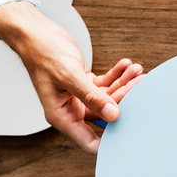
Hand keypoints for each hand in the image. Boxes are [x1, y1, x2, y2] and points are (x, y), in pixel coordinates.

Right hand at [0, 1, 141, 152]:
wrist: (36, 34)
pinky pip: (105, 84)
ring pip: (107, 97)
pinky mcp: (83, 84)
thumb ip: (92, 97)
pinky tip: (126, 66)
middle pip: (104, 114)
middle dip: (123, 100)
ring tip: (136, 71)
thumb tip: (112, 114)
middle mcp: (70, 109)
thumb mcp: (70, 76)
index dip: (108, 142)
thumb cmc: (43, 54)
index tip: (130, 135)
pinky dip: (116, 75)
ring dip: (123, 84)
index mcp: (60, 115)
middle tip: (139, 85)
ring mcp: (77, 97)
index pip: (87, 140)